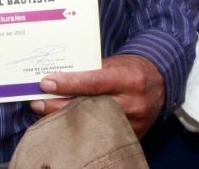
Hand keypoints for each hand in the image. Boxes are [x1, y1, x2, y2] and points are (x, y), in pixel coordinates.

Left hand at [31, 54, 164, 137]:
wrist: (161, 83)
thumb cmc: (133, 68)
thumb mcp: (116, 62)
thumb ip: (92, 70)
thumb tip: (60, 77)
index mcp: (128, 78)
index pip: (92, 82)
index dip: (67, 83)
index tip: (46, 83)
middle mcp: (132, 102)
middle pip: (88, 107)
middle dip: (58, 106)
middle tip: (37, 102)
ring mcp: (132, 123)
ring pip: (92, 124)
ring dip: (66, 120)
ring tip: (45, 114)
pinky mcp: (131, 136)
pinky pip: (102, 135)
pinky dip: (82, 130)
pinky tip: (66, 125)